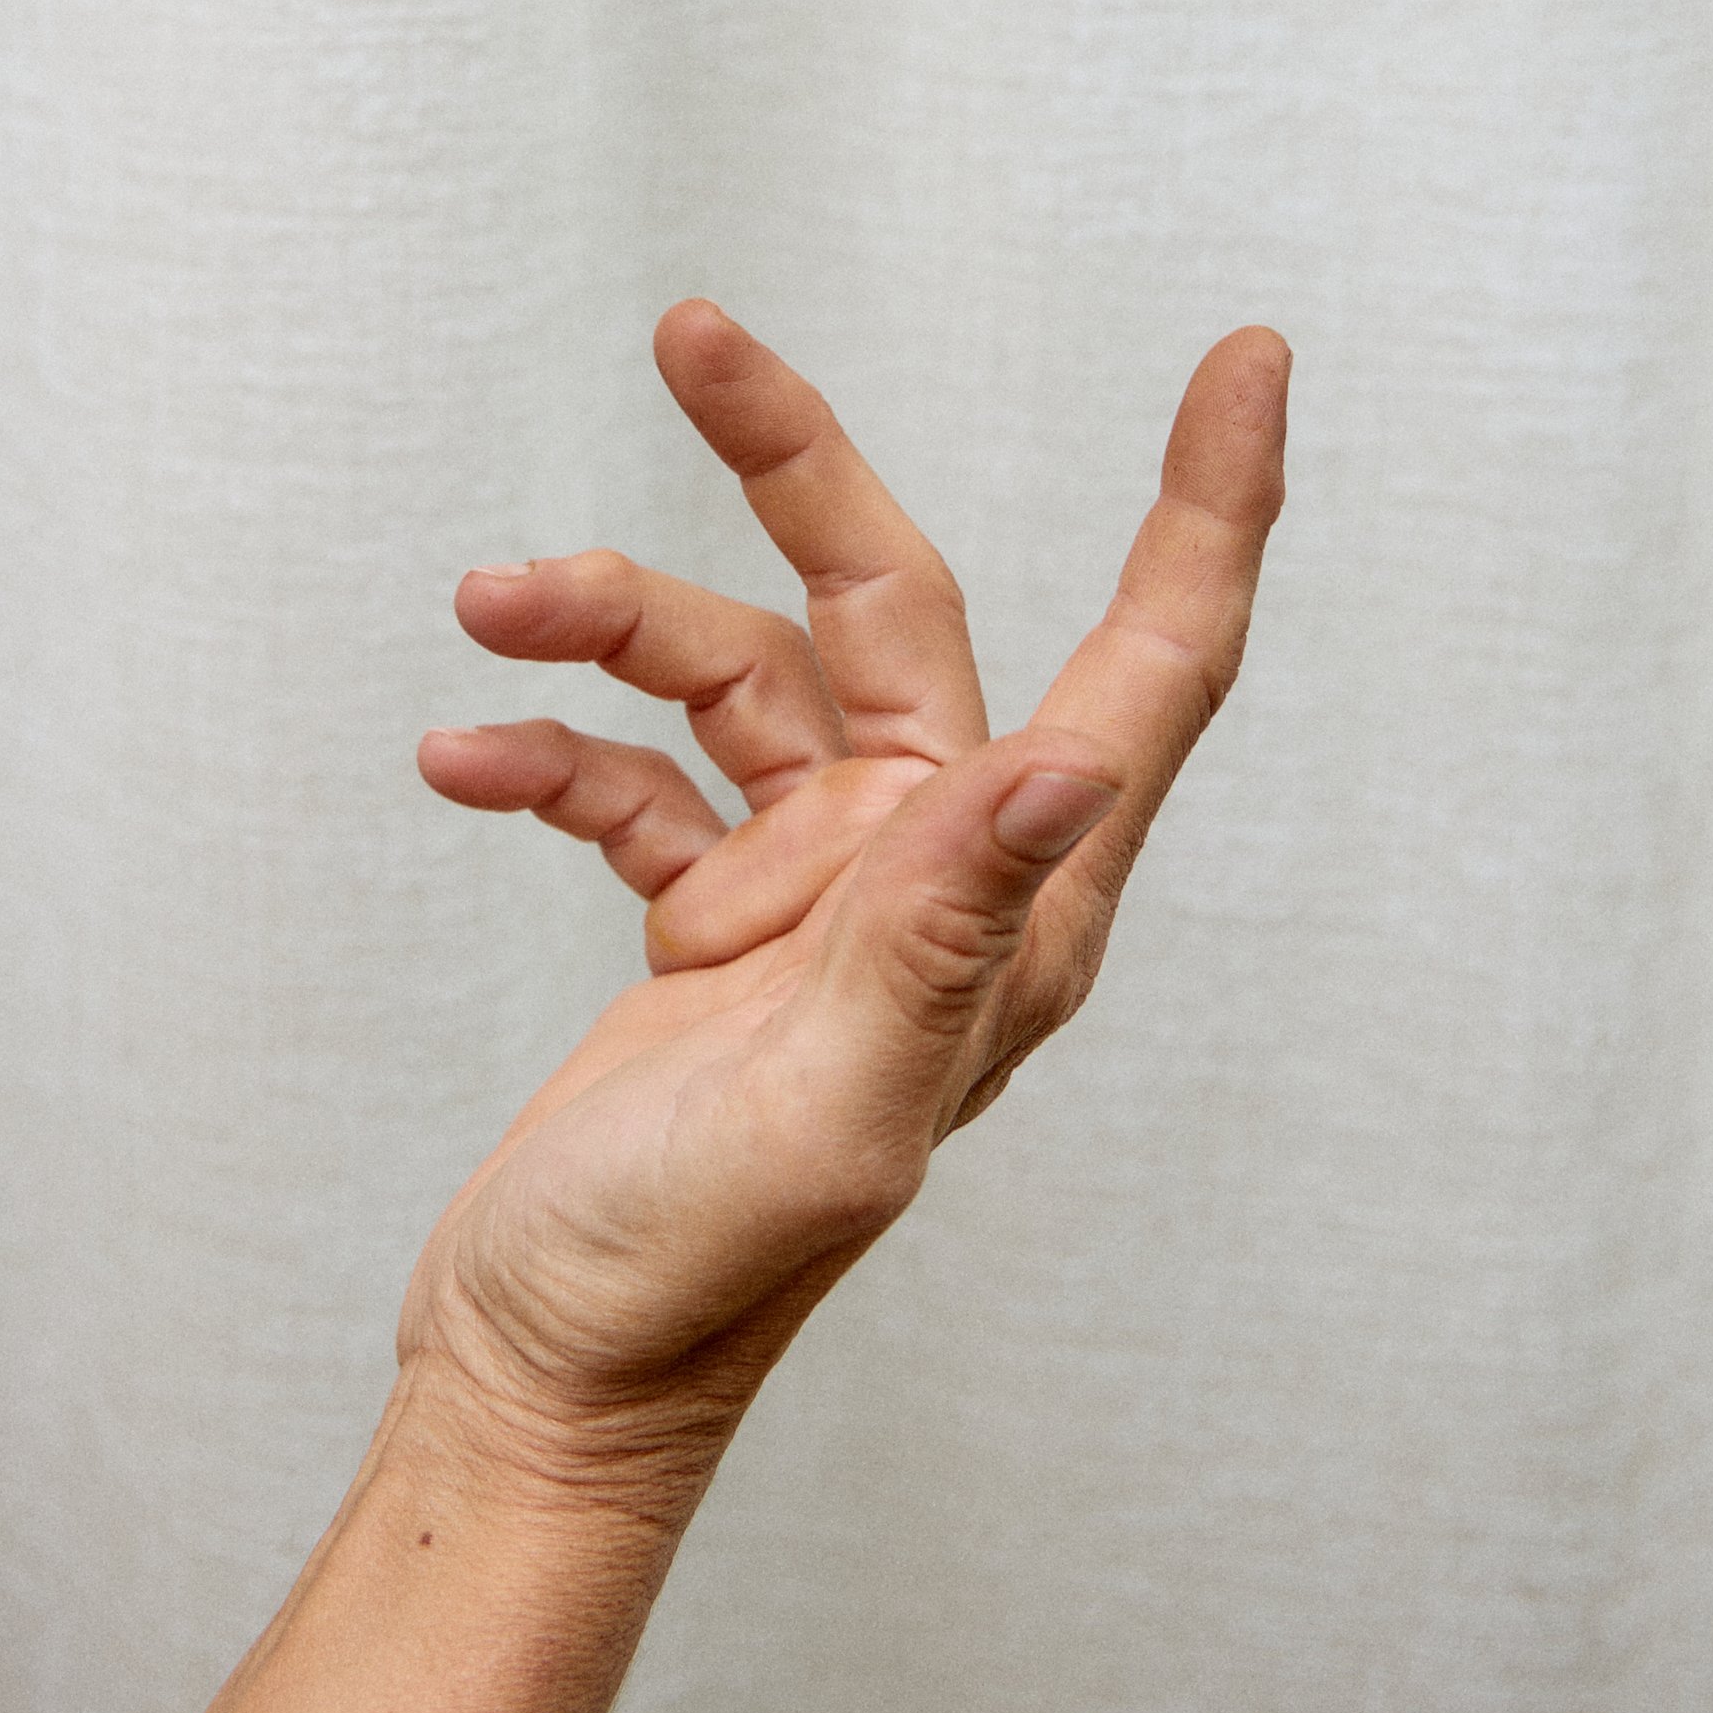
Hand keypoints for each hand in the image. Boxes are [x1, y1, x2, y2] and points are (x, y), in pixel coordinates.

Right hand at [407, 301, 1287, 1486]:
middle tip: (691, 332)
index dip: (1212, 509)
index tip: (1249, 357)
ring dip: (606, 622)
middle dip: (790, 464)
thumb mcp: (828, 1104)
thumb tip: (1063, 768)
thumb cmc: (690, 1286)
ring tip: (489, 604)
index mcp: (1014, 911)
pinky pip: (634, 769)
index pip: (1153, 668)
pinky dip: (551, 744)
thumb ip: (939, 930)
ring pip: (730, 670)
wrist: (543, 1380)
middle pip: (888, 602)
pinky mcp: (711, 910)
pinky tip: (462, 755)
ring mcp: (819, 887)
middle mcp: (934, 874)